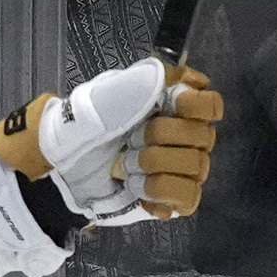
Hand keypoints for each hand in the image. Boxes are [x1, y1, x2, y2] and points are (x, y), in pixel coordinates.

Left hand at [0, 58, 224, 224]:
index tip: (169, 105)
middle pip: (203, 136)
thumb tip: (175, 77)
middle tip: (130, 139)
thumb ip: (141, 82)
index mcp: (174, 107)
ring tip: (127, 165)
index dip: (195, 105)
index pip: (212, 104)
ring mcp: (182, 169)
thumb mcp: (104, 95)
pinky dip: (158, 190)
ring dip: (154, 163)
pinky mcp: (174, 199)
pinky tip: (137, 186)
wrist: (64, 168)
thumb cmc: (84, 128)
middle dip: (161, 136)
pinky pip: (187, 196)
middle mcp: (186, 137)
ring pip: (195, 166)